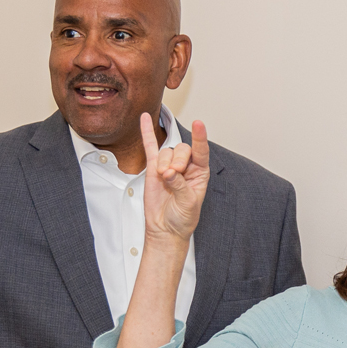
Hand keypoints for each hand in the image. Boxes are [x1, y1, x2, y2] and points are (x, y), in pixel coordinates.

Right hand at [142, 113, 210, 240]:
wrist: (165, 229)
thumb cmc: (182, 219)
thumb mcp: (187, 204)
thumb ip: (180, 186)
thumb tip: (168, 172)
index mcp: (200, 173)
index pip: (201, 151)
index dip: (200, 138)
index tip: (199, 124)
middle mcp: (186, 167)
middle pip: (182, 149)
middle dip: (177, 159)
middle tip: (173, 175)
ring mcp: (169, 166)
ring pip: (166, 152)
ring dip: (164, 162)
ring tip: (164, 178)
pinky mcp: (153, 169)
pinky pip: (150, 148)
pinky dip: (147, 133)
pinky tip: (145, 119)